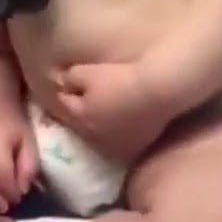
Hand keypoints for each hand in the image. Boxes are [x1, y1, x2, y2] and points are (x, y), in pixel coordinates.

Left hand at [54, 62, 172, 163]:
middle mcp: (93, 137)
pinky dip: (116, 133)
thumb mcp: (89, 71)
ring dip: (97, 125)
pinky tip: (123, 122)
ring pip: (97, 136)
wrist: (158, 92)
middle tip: (86, 97)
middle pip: (79, 123)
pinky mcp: (133, 150)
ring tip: (106, 110)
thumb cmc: (122, 79)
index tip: (69, 84)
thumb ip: (71, 78)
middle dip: (79, 111)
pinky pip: (117, 142)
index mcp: (80, 117)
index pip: (63, 104)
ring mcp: (114, 146)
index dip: (65, 92)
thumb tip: (64, 84)